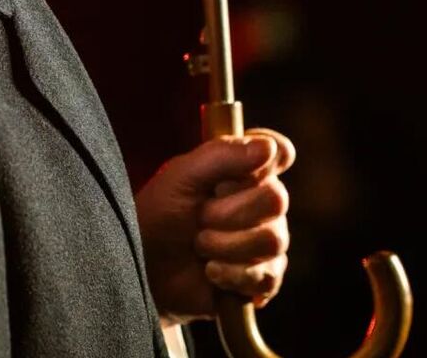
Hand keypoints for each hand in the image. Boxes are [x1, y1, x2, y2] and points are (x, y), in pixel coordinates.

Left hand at [134, 127, 294, 323]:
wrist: (146, 267)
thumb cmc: (160, 215)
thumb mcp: (181, 177)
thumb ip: (222, 155)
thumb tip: (268, 148)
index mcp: (244, 170)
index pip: (280, 152)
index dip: (271, 157)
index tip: (245, 169)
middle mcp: (262, 203)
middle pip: (276, 199)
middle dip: (228, 213)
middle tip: (199, 218)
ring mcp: (266, 241)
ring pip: (273, 240)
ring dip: (226, 245)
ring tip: (200, 246)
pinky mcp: (263, 278)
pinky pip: (268, 275)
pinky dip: (232, 274)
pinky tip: (211, 271)